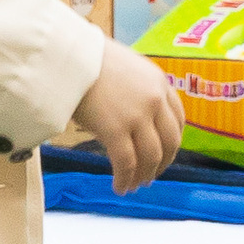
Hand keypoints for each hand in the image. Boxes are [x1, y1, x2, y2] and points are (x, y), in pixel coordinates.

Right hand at [71, 35, 181, 191]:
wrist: (66, 55)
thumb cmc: (86, 59)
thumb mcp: (125, 67)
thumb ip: (136, 88)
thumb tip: (129, 111)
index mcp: (159, 83)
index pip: (177, 120)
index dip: (172, 142)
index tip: (163, 154)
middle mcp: (154, 100)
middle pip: (169, 142)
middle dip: (162, 163)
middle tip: (151, 176)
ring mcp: (137, 116)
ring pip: (150, 157)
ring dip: (144, 175)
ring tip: (134, 185)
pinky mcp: (115, 131)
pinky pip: (126, 163)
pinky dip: (125, 179)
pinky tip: (119, 187)